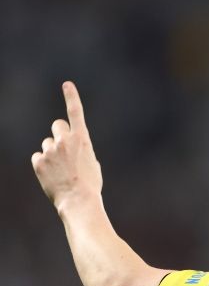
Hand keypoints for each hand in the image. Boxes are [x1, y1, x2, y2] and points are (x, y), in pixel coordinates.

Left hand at [32, 82, 101, 211]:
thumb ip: (81, 149)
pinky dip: (43, 165)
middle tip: (63, 149)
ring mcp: (50, 150)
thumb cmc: (90, 184)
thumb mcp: (92, 162)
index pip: (76, 112)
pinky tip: (52, 176)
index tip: (67, 84)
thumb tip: (70, 149)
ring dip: (52, 154)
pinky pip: (38, 157)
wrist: (78, 200)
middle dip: (59, 134)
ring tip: (61, 171)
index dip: (71, 97)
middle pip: (57, 125)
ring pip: (47, 144)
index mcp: (82, 139)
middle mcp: (65, 140)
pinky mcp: (39, 162)